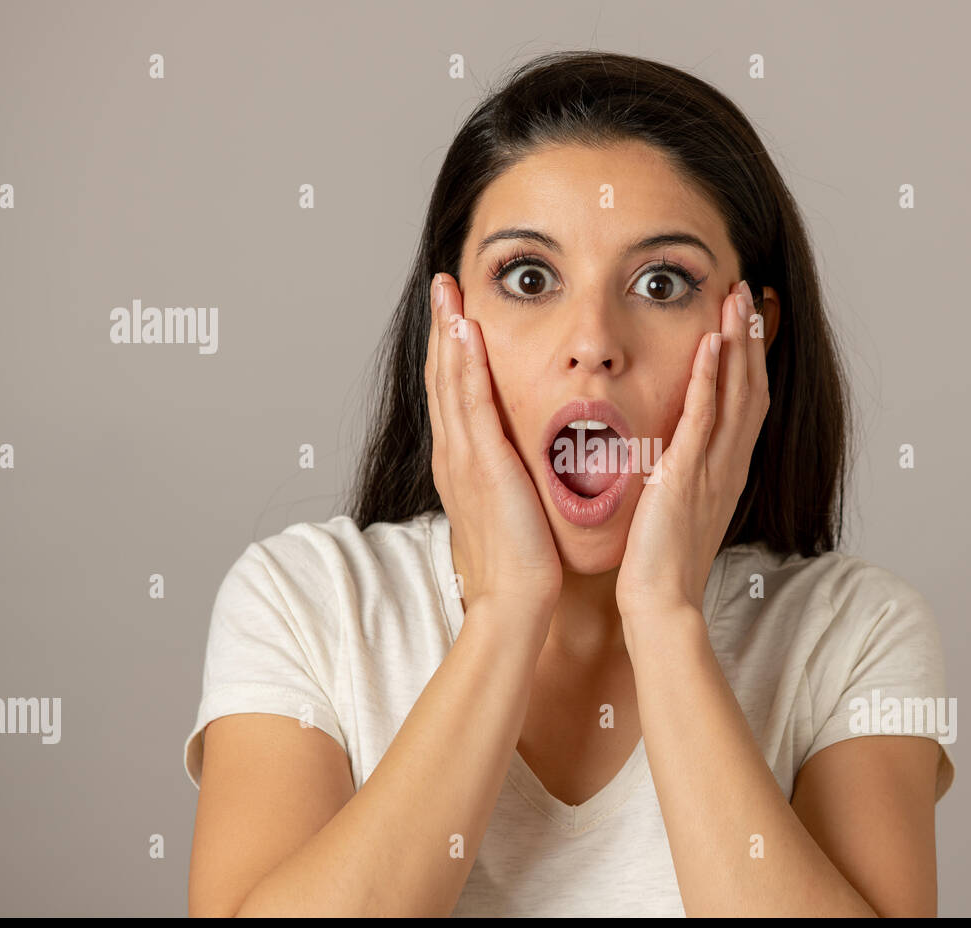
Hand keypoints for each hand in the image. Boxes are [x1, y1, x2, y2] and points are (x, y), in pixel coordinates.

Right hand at [425, 273, 562, 615]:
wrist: (517, 599)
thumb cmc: (523, 561)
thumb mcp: (515, 507)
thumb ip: (515, 478)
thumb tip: (527, 460)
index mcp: (463, 465)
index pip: (453, 395)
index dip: (451, 353)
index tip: (455, 315)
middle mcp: (456, 456)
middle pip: (443, 378)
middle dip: (442, 329)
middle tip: (442, 285)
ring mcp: (465, 458)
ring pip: (451, 381)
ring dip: (448, 332)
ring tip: (447, 290)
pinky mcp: (483, 464)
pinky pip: (472, 403)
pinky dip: (466, 364)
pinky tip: (467, 331)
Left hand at [616, 280, 769, 621]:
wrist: (660, 602)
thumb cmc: (662, 563)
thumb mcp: (678, 509)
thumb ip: (682, 476)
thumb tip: (672, 454)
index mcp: (726, 471)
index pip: (747, 403)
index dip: (752, 359)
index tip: (750, 321)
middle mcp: (728, 465)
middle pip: (751, 387)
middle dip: (751, 337)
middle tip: (749, 293)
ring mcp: (712, 469)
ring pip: (736, 394)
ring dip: (737, 343)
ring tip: (736, 300)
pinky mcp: (686, 476)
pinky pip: (702, 418)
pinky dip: (709, 379)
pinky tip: (710, 344)